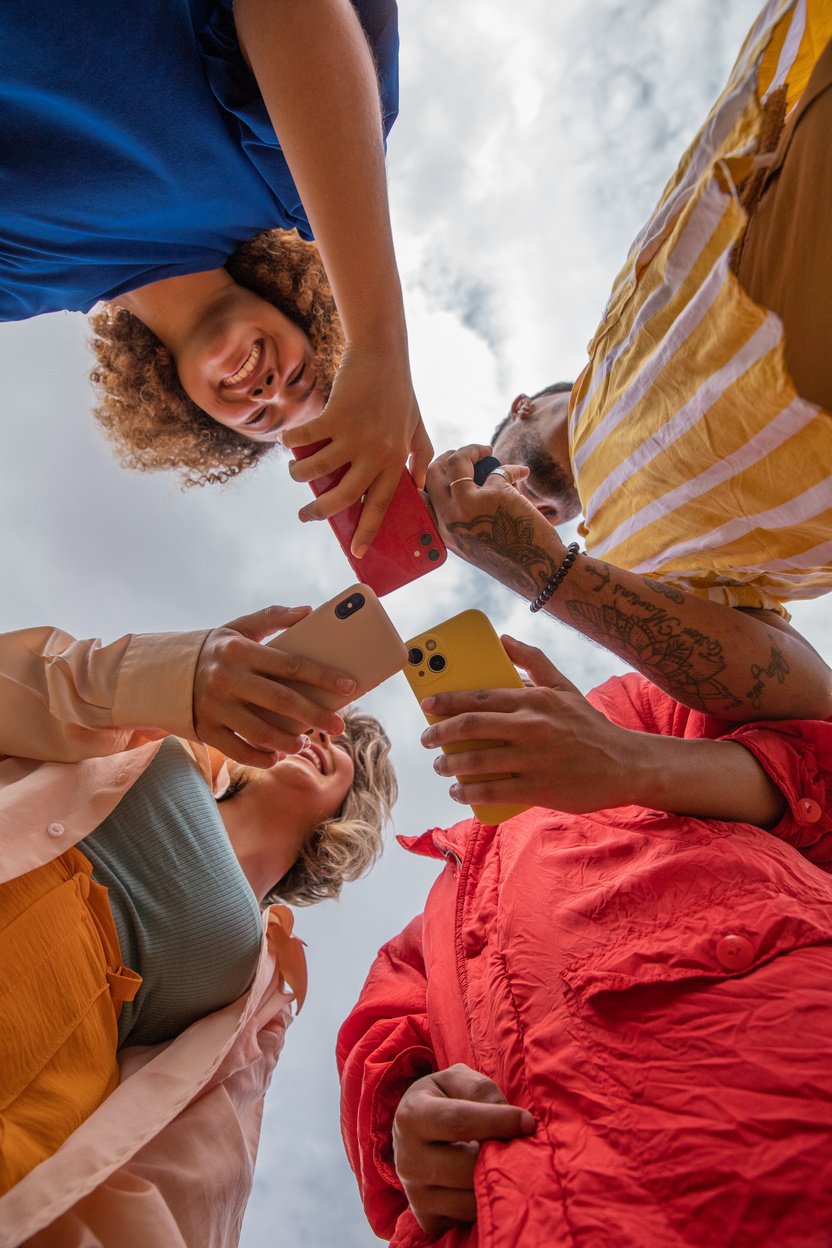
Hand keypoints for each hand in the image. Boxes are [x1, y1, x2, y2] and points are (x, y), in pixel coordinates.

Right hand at [193, 605, 355, 765]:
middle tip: (338, 724)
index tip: (350, 686)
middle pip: (281, 701)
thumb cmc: (213, 650)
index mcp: (240, 650)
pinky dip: (261, 757)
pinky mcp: (205, 729)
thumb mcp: (238, 627)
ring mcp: (215, 706)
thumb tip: (308, 611)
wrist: (160, 672)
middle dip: (315, 714)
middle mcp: (227, 678)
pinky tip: (277, 757)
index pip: (290, 664)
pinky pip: (238, 750)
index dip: (322, 676)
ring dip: (289, 742)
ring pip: (261, 731)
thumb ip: (272, 617)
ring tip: (306, 742)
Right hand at [282, 341, 432, 555]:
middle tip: (305, 516)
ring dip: (299, 475)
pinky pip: (305, 440)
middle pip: (343, 497)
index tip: (358, 552)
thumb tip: (417, 485)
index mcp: (395, 460)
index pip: (381, 505)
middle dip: (320, 512)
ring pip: (317, 471)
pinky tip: (288, 442)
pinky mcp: (334, 417)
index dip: (368, 531)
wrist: (382, 352)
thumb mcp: (417, 424)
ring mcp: (355, 436)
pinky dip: (292, 443)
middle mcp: (376, 453)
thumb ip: (420, 455)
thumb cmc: (399, 390)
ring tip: (294, 472)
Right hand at [393, 1064, 534, 1236]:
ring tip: (502, 1163)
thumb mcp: (456, 1080)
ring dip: (495, 1182)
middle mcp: (407, 1160)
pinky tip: (485, 1182)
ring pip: (470, 1199)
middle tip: (520, 1147)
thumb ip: (482, 1090)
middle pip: (466, 1167)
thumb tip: (513, 1121)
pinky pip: (466, 1219)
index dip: (498, 1121)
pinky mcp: (427, 1219)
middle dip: (499, 1157)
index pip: (459, 1121)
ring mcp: (415, 1194)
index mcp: (411, 1116)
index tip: (527, 1122)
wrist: (414, 1132)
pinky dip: (484, 1203)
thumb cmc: (443, 1099)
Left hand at [420, 635, 636, 813]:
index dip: (446, 701)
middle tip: (427, 738)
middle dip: (439, 733)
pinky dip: (468, 791)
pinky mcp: (538, 788)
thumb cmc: (589, 725)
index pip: (479, 696)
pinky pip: (491, 790)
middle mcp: (531, 726)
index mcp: (534, 699)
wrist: (626, 765)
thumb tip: (502, 638)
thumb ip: (532, 660)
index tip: (427, 705)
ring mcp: (534, 759)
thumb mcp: (564, 686)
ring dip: (449, 764)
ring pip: (476, 760)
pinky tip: (458, 790)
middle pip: (470, 726)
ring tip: (441, 765)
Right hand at [425, 447, 565, 597]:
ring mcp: (469, 504)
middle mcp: (449, 518)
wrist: (536, 570)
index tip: (447, 468)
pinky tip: (522, 473)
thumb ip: (462, 516)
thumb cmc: (509, 557)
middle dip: (448, 456)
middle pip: (433, 472)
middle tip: (466, 453)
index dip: (433, 475)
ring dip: (472, 450)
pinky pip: (498, 469)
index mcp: (442, 531)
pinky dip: (512, 468)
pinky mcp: (494, 494)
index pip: (422, 494)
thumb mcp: (474, 540)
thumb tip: (467, 481)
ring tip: (487, 452)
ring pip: (456, 461)